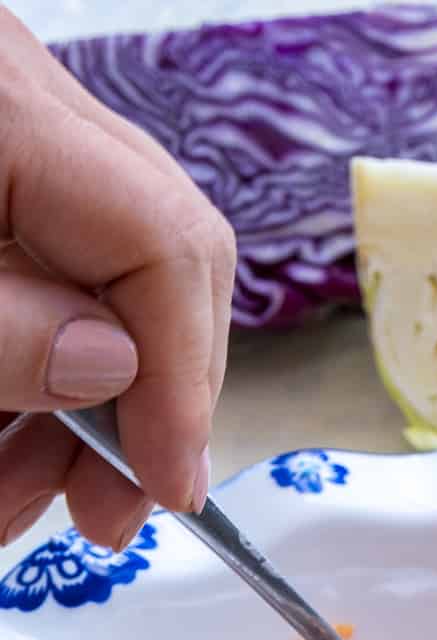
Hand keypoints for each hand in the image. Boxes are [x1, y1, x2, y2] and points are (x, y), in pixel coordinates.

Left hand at [0, 7, 235, 549]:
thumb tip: (114, 370)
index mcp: (0, 106)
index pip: (161, 243)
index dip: (182, 385)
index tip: (163, 490)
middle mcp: (18, 92)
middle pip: (165, 252)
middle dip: (151, 400)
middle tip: (106, 513)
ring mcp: (9, 116)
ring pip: (113, 269)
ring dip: (85, 403)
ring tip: (24, 497)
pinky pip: (53, 258)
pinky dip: (37, 358)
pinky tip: (8, 435)